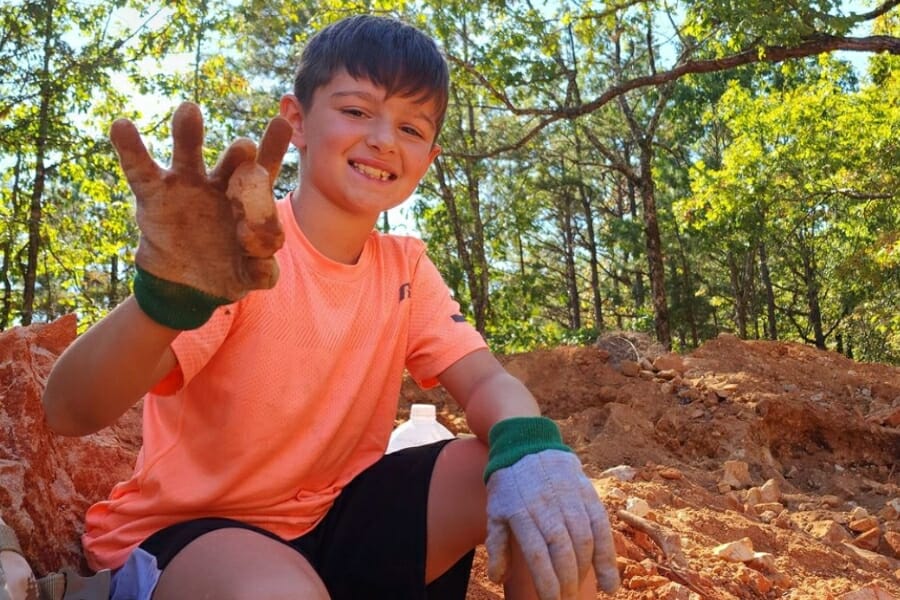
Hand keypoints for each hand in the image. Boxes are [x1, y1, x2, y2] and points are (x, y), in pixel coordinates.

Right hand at [110, 101, 291, 302]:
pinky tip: (122, 126)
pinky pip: (140, 170)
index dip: (272, 149)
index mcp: (249, 200)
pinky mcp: (154, 195)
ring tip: (189, 110)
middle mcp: (220, 185)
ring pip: (188, 155)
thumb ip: (263, 269)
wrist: (186, 286)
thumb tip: (264, 258)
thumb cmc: (229, 271)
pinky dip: (130, 148)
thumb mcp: (252, 275)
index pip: (265, 173)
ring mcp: (186, 186)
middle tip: (244, 147)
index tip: (282, 124)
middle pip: (232, 161)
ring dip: (188, 134)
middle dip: (238, 154)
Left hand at [485, 450, 619, 598]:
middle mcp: (548, 506)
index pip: (537, 554)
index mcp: (521, 512)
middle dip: (567, 582)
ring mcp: (570, 498)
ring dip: (585, 572)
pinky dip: (607, 557)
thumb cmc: (509, 485)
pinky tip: (610, 581)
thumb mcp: (495, 511)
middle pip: (563, 551)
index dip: (546, 582)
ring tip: (580, 591)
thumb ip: (496, 545)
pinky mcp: (587, 493)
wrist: (527, 444)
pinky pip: (601, 527)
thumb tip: (496, 577)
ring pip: (584, 541)